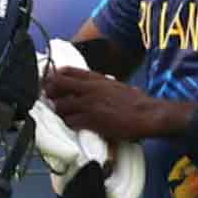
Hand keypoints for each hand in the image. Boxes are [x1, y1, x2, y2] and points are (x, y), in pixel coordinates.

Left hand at [44, 66, 194, 141]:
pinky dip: (68, 124)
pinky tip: (72, 126)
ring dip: (58, 111)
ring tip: (61, 115)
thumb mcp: (117, 86)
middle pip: (58, 85)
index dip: (54, 76)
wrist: (147, 114)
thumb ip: (103, 85)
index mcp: (96, 78)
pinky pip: (70, 122)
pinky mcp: (91, 120)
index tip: (50, 82)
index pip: (67, 71)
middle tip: (49, 99)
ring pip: (60, 105)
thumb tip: (102, 84)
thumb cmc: (136, 102)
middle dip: (50, 92)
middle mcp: (89, 88)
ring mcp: (89, 104)